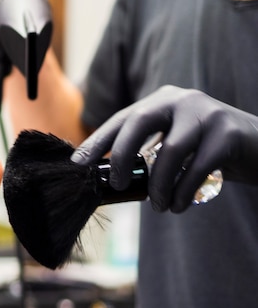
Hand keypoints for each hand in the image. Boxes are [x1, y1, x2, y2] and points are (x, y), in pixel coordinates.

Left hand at [70, 85, 257, 212]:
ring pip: (170, 150)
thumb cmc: (206, 152)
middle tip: (118, 184)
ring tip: (157, 207)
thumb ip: (146, 156)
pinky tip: (177, 206)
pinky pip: (197, 167)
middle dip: (121, 155)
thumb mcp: (173, 147)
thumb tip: (110, 183)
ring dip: (157, 185)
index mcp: (161, 101)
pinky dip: (182, 192)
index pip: (122, 119)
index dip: (98, 141)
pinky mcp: (229, 133)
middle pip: (138, 121)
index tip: (78, 164)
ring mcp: (207, 113)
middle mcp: (181, 100)